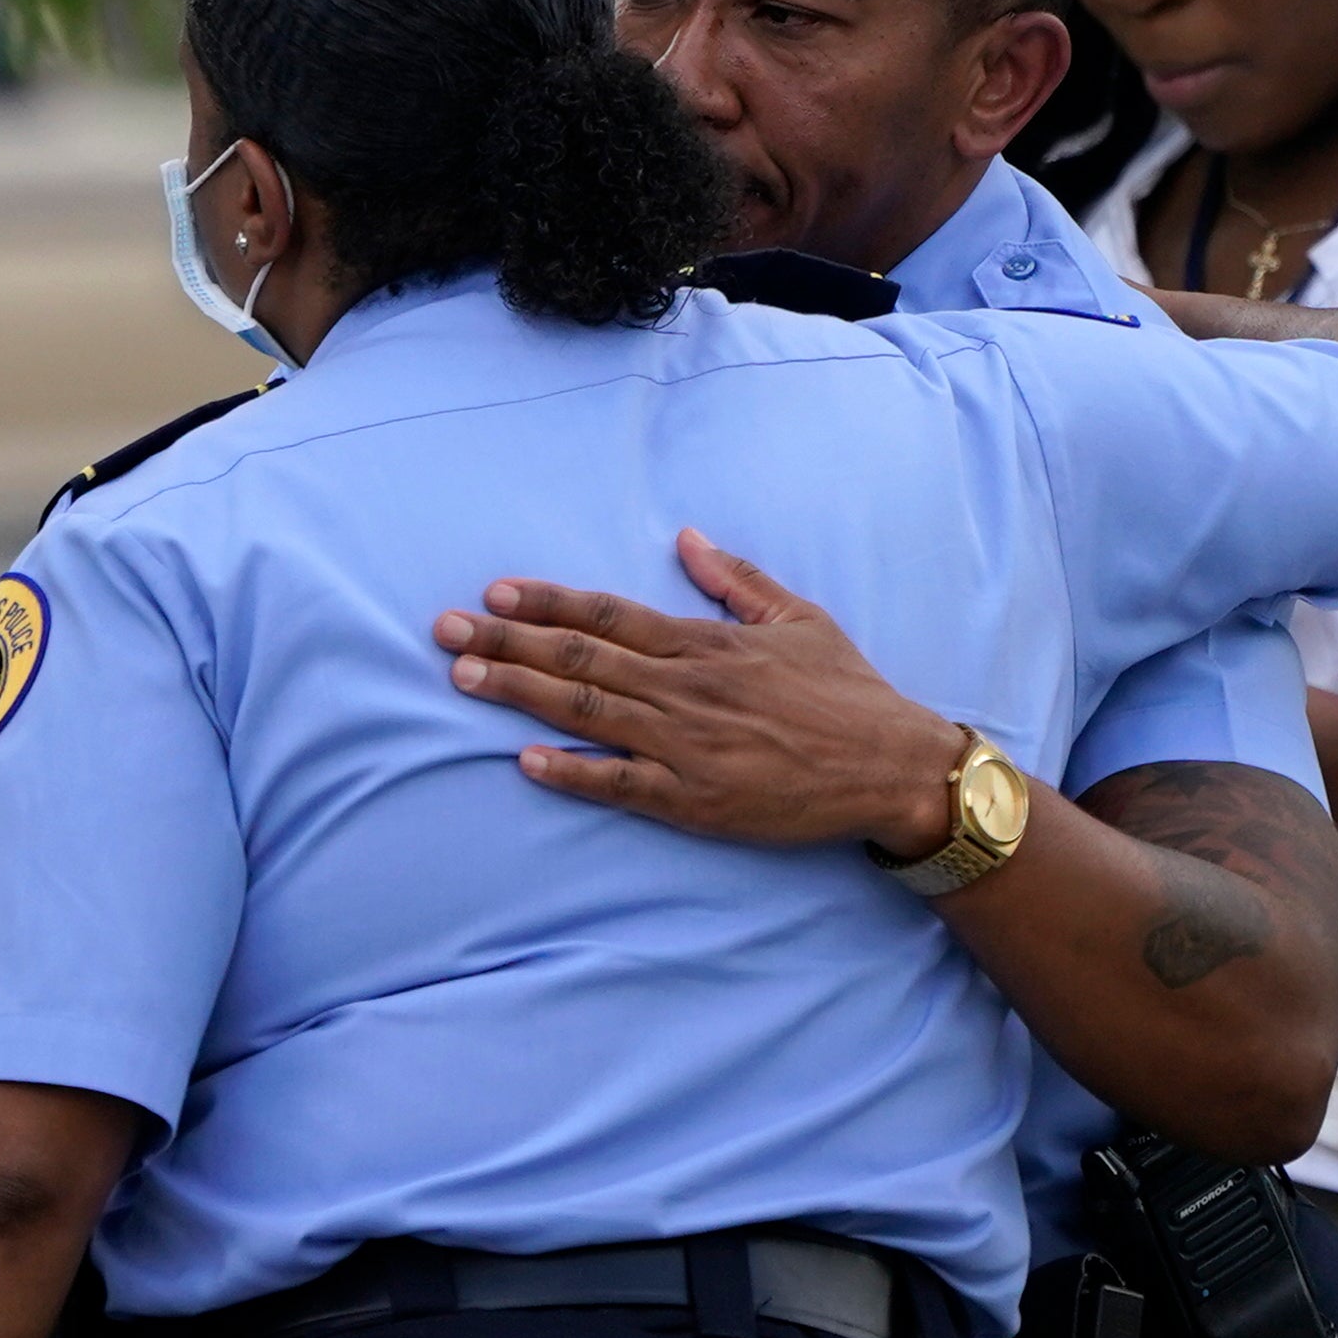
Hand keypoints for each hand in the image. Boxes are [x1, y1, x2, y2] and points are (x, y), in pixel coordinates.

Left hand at [434, 528, 966, 853]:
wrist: (892, 767)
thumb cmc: (848, 694)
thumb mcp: (798, 619)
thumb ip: (736, 580)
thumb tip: (687, 538)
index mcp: (707, 644)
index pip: (609, 615)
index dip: (547, 603)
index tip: (495, 592)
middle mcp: (687, 689)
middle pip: (581, 658)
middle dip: (507, 642)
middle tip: (445, 630)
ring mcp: (687, 746)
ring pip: (586, 711)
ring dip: (520, 693)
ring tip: (463, 678)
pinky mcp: (695, 800)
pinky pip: (620, 784)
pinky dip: (571, 771)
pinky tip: (525, 760)